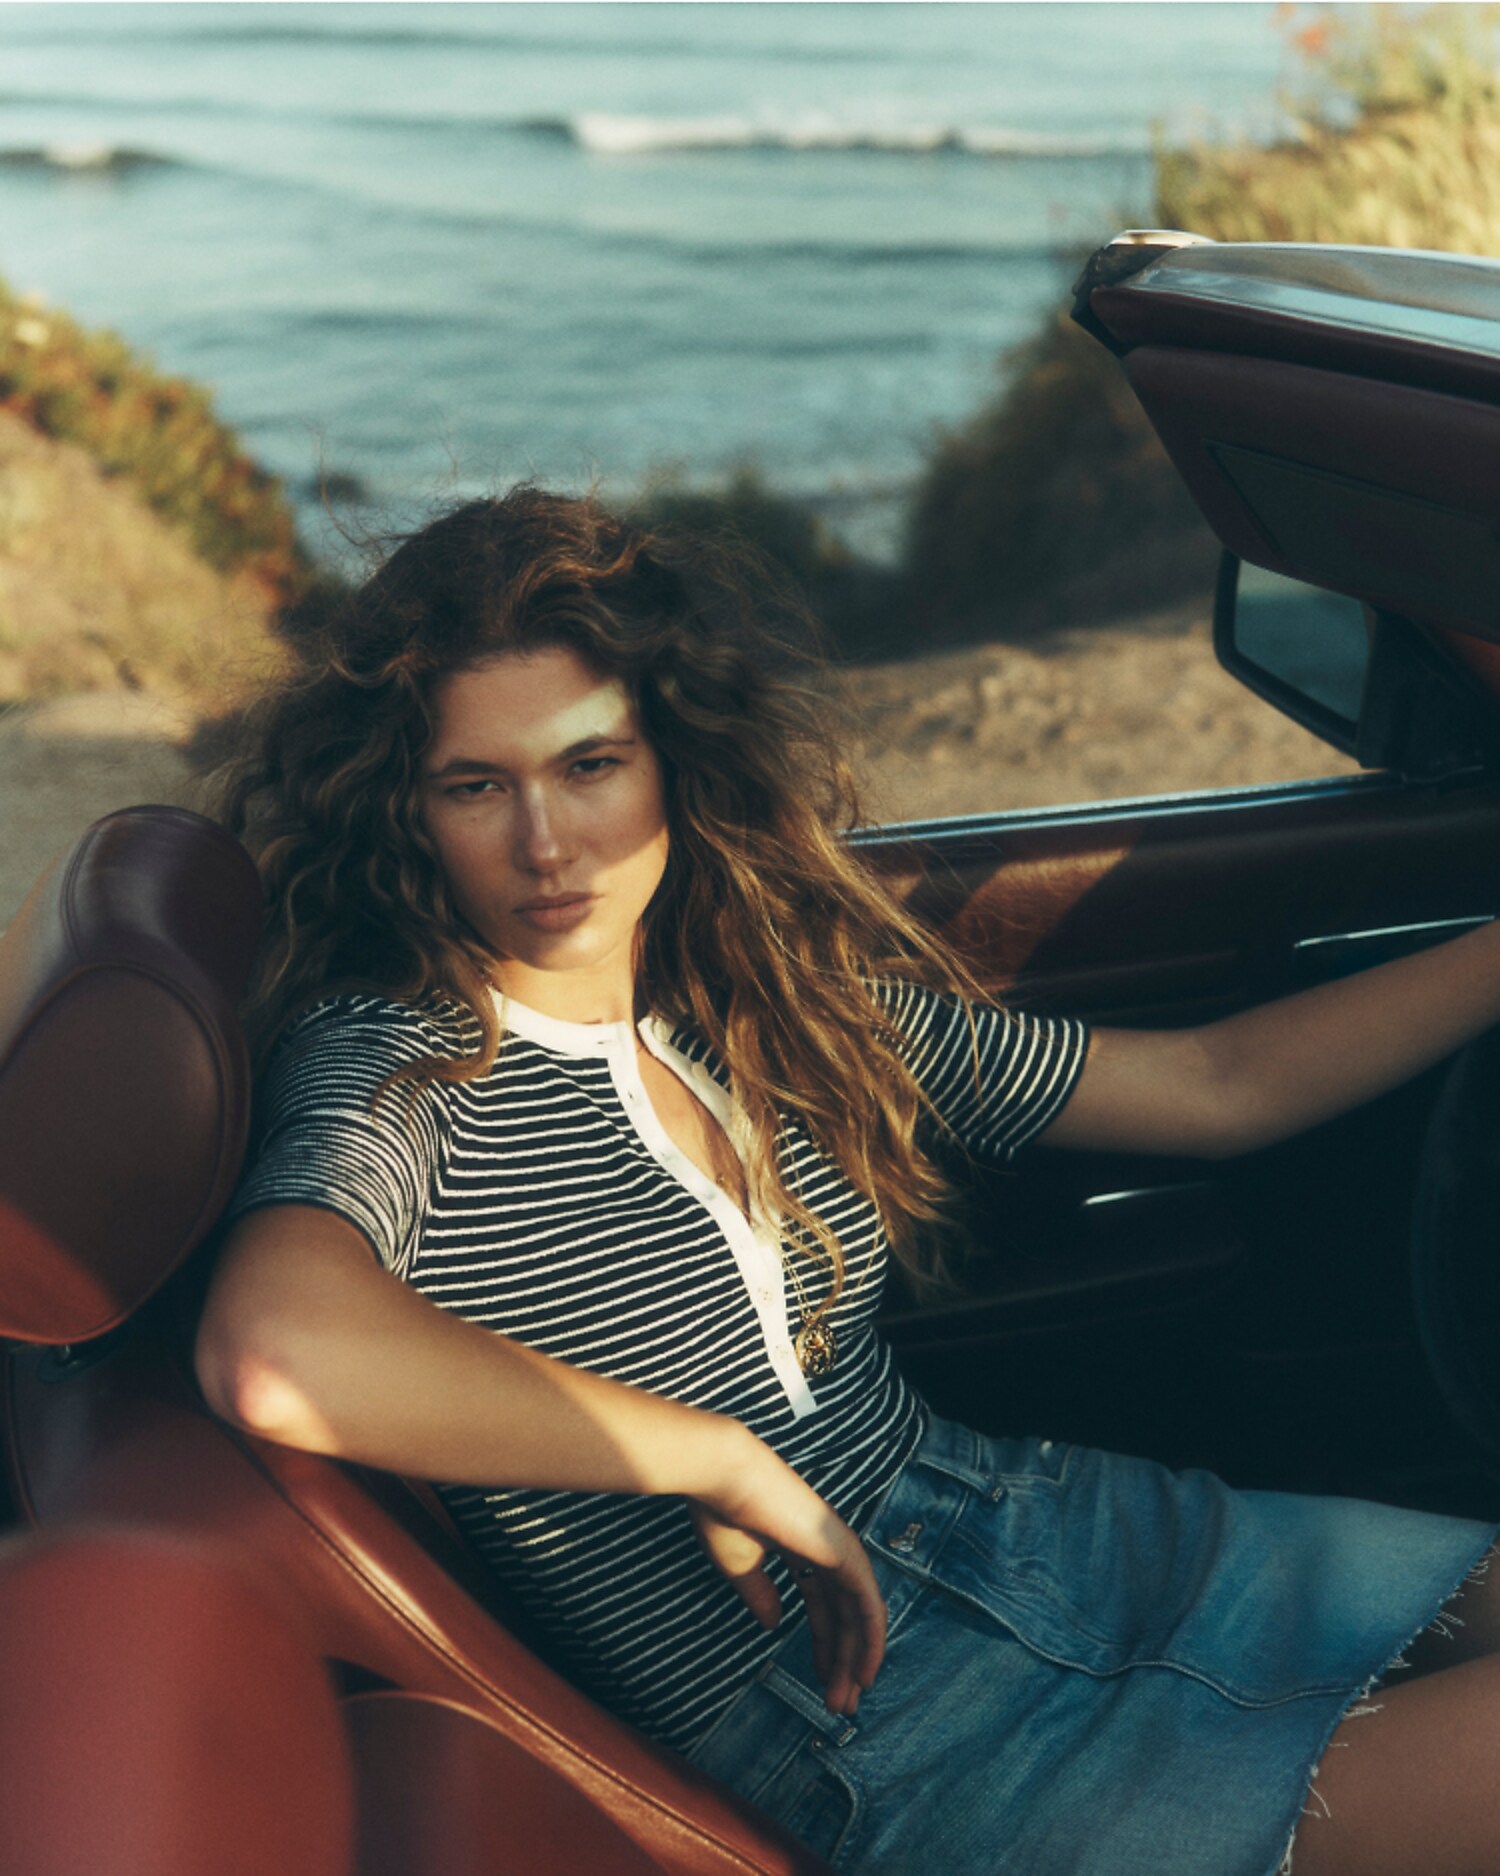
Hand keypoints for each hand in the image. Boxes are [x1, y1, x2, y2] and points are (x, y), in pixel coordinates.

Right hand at [689, 1435, 886, 1716]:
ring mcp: (837, 1548)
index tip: (821, 1681)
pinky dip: (871, 1640)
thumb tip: (773, 1625)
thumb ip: (760, 1594)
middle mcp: (824, 1548)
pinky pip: (867, 1604)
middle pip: (844, 1615)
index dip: (823, 1645)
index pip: (822, 1605)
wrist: (722, 1477)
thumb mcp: (739, 1565)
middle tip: (839, 1703)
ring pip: (858, 1615)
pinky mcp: (843, 1551)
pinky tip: (866, 1671)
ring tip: (848, 1700)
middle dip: (843, 1661)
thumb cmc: (721, 1510)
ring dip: (856, 1660)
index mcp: (799, 1547)